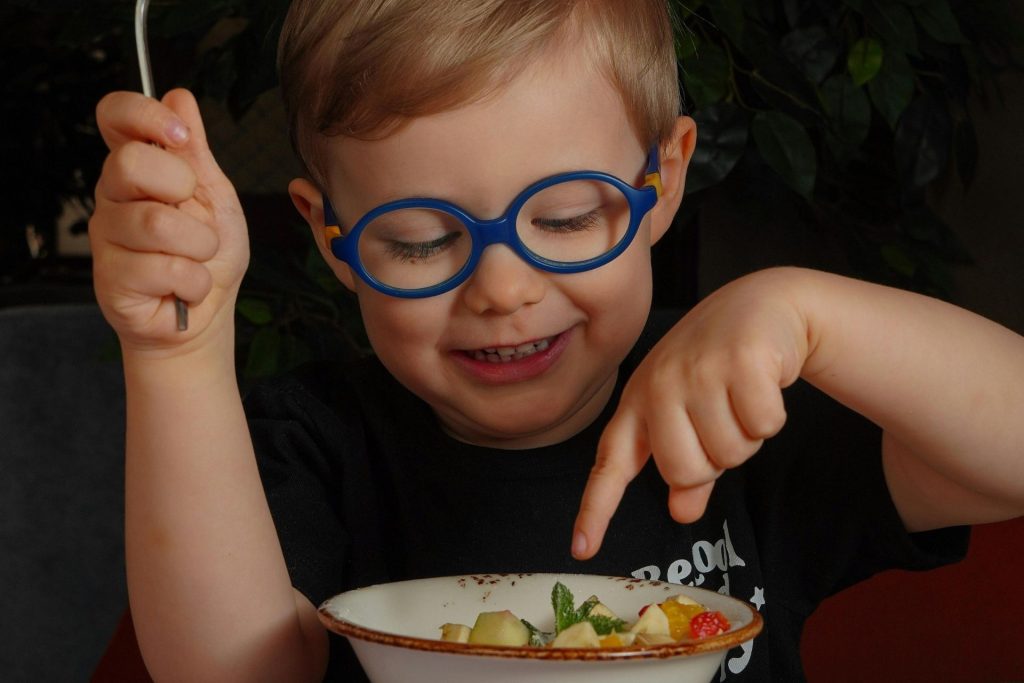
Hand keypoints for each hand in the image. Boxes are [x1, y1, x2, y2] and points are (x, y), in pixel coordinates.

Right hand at [90, 89, 248, 352]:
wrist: (206, 313)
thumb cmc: (209, 255)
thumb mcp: (215, 196)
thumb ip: (197, 151)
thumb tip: (179, 96)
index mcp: (137, 167)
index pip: (114, 116)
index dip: (146, 115)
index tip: (182, 136)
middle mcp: (113, 195)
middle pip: (130, 162)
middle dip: (183, 189)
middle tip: (197, 217)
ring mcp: (106, 236)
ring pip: (155, 223)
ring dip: (199, 245)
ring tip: (198, 258)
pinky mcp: (110, 278)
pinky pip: (163, 268)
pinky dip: (193, 280)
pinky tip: (186, 287)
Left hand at [572, 271, 810, 558]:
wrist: (762, 304)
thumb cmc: (719, 365)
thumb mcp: (691, 412)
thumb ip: (688, 467)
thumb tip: (680, 512)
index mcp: (637, 402)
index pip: (610, 463)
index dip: (596, 508)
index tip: (581, 549)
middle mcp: (658, 385)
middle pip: (684, 469)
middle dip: (716, 458)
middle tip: (723, 419)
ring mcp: (696, 370)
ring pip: (729, 452)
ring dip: (748, 435)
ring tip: (741, 397)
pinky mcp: (739, 359)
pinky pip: (762, 426)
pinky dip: (771, 416)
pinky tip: (764, 383)